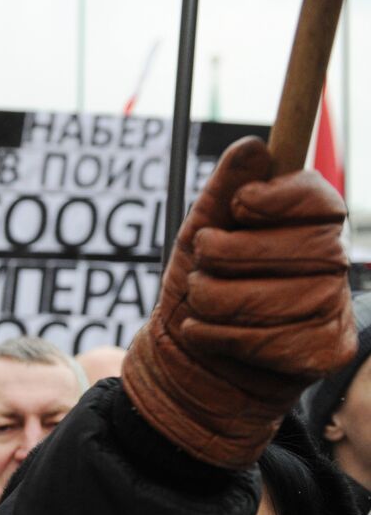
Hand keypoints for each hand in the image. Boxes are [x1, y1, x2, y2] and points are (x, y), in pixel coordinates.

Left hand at [122, 136, 353, 468]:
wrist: (181, 367)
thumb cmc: (195, 293)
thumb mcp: (198, 236)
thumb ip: (224, 193)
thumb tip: (254, 147)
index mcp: (308, 228)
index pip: (322, 201)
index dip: (283, 199)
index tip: (240, 205)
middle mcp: (332, 267)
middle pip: (310, 248)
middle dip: (235, 253)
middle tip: (202, 260)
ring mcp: (334, 312)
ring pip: (287, 297)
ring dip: (220, 298)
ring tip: (197, 301)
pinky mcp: (324, 354)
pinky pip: (277, 340)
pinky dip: (224, 336)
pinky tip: (206, 335)